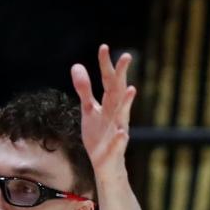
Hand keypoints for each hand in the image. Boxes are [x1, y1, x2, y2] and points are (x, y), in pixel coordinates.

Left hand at [71, 44, 135, 175]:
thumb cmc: (99, 134)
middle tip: (127, 56)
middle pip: (118, 92)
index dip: (105, 65)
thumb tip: (76, 65)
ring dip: (127, 103)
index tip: (103, 46)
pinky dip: (120, 139)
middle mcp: (116, 114)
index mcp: (109, 104)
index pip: (108, 81)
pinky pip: (118, 144)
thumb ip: (84, 90)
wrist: (105, 163)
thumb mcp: (89, 110)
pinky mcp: (114, 149)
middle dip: (122, 75)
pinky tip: (122, 133)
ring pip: (123, 116)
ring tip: (132, 88)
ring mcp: (117, 131)